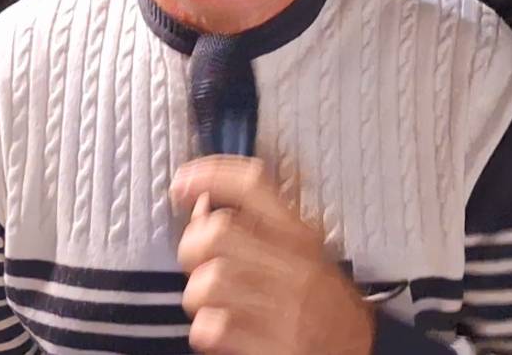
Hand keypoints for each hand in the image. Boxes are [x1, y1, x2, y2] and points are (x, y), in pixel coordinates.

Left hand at [171, 156, 375, 354]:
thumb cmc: (327, 314)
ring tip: (214, 305)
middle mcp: (295, 268)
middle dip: (191, 248)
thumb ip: (262, 232)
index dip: (211, 175)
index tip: (183, 182)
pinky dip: (206, 332)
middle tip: (197, 263)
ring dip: (198, 298)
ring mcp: (285, 308)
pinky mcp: (273, 346)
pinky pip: (212, 327)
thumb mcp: (307, 259)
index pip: (254, 185)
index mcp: (302, 239)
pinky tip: (222, 333)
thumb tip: (203, 208)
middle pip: (217, 232)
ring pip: (208, 282)